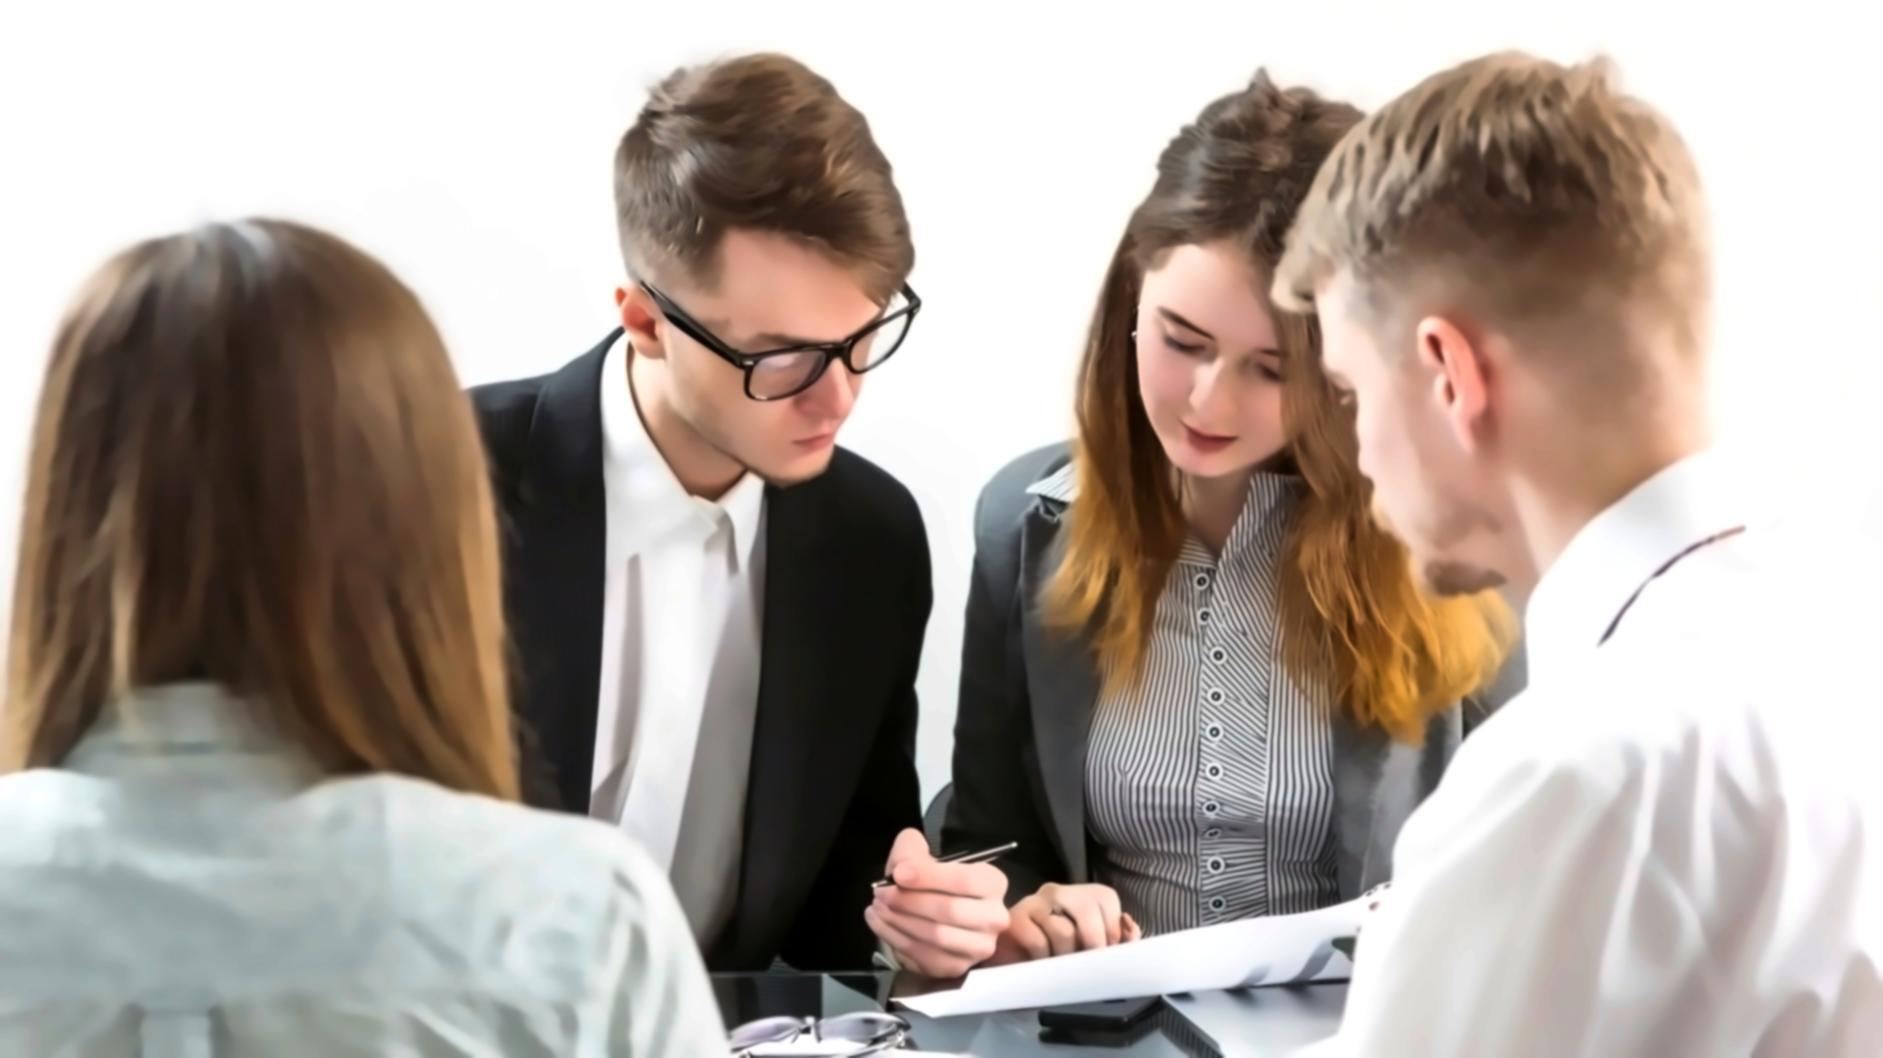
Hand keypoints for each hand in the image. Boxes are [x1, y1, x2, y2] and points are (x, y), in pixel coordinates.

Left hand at [864, 829, 1010, 978]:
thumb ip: (911, 850)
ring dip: (899, 921)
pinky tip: (879, 923)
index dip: (929, 876)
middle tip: (881, 892)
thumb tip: (902, 868)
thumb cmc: (932, 879)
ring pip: (936, 936)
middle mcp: (994, 917)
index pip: (964, 880)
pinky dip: (896, 939)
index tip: (898, 873)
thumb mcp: (922, 853)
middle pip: (949, 910)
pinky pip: (924, 956)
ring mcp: (979, 947)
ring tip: (877, 907)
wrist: (937, 910)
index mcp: (993, 883)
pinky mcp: (958, 967)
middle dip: (908, 901)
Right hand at [990, 882, 1140, 963]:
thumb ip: (1117, 939)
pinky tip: (1040, 962)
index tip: (1106, 953)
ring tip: (1059, 964)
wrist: (1013, 961)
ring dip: (1065, 956)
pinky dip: (1044, 959)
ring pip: (1063, 930)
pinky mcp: (1014, 921)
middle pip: (1087, 906)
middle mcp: (1058, 892)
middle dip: (1094, 941)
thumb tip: (1130, 931)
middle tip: (1087, 963)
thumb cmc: (1057, 953)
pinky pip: (1038, 943)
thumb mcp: (1090, 946)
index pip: (1106, 898)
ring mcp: (1033, 903)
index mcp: (1081, 895)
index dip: (1112, 929)